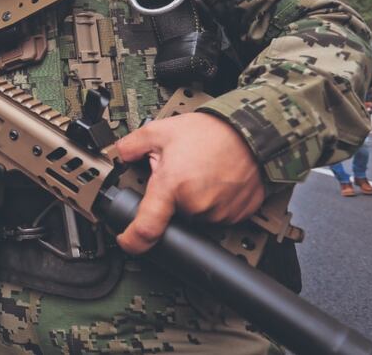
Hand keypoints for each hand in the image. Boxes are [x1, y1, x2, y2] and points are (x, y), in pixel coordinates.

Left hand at [112, 112, 265, 254]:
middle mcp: (196, 205)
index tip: (127, 242)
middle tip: (181, 172)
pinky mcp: (238, 214)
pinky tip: (217, 180)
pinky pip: (218, 214)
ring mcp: (219, 212)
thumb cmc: (211, 131)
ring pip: (196, 214)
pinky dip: (214, 200)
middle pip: (173, 213)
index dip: (132, 241)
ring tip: (202, 172)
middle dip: (172, 196)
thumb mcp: (161, 130)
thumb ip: (132, 145)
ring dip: (194, 199)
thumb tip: (120, 154)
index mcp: (172, 186)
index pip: (146, 228)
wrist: (252, 132)